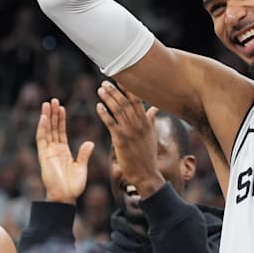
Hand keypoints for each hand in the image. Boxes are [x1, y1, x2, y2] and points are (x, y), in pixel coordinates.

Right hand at [35, 99, 93, 202]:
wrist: (66, 197)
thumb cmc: (73, 186)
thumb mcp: (82, 167)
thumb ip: (84, 154)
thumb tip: (90, 142)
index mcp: (63, 152)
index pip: (60, 131)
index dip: (60, 119)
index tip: (61, 107)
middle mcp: (54, 150)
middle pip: (52, 128)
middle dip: (52, 114)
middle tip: (52, 100)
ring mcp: (48, 152)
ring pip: (46, 131)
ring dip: (46, 117)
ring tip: (47, 103)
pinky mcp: (44, 156)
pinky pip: (42, 140)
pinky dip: (42, 128)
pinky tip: (43, 117)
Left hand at [95, 82, 164, 198]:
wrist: (145, 173)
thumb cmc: (148, 154)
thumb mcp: (152, 135)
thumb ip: (151, 119)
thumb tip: (155, 107)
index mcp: (146, 122)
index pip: (137, 100)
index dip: (128, 89)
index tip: (120, 79)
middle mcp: (139, 124)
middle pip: (125, 103)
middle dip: (114, 91)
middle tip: (105, 82)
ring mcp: (130, 132)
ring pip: (118, 111)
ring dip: (108, 99)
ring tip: (100, 90)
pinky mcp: (121, 141)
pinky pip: (111, 124)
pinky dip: (104, 114)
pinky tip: (98, 106)